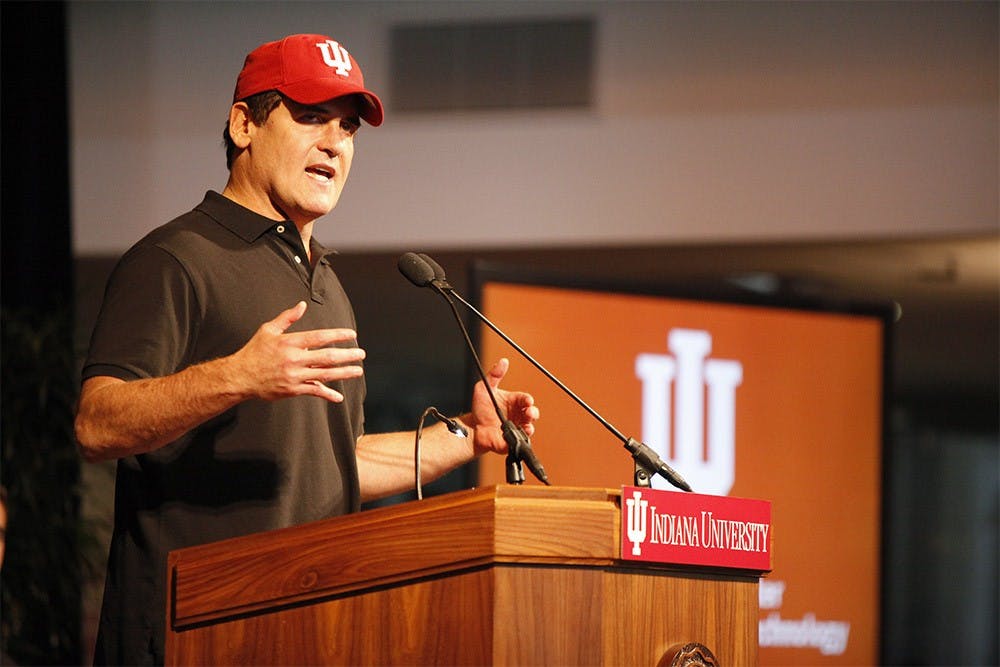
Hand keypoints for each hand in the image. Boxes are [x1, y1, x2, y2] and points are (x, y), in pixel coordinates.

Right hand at [231, 301, 364, 402]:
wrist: (240, 376)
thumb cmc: (254, 352)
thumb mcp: (268, 330)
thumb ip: (287, 318)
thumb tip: (301, 305)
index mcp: (289, 342)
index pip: (319, 337)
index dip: (337, 335)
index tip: (351, 335)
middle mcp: (294, 359)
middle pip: (327, 357)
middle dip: (347, 355)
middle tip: (361, 354)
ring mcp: (294, 376)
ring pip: (325, 374)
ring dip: (344, 373)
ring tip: (357, 371)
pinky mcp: (293, 389)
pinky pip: (314, 391)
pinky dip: (327, 394)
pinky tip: (338, 397)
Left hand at [468, 358, 539, 455]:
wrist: (472, 428)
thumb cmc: (480, 408)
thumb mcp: (484, 388)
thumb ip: (494, 375)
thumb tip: (503, 361)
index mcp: (515, 402)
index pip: (526, 399)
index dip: (528, 400)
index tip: (527, 401)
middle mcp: (519, 415)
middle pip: (532, 413)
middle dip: (533, 413)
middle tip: (529, 413)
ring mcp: (517, 428)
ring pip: (529, 429)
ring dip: (529, 427)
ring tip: (525, 427)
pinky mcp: (512, 441)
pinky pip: (519, 442)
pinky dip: (519, 440)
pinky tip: (516, 437)